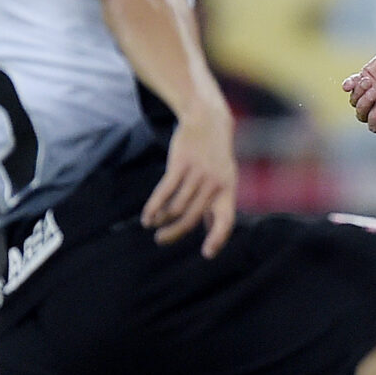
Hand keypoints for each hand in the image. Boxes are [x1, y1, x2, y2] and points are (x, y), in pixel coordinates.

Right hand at [142, 105, 237, 256]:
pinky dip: (154, 206)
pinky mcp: (181, 163)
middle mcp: (215, 184)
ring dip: (162, 219)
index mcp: (228, 190)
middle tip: (162, 240)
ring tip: (153, 223)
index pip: (226, 220)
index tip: (206, 254)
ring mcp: (198, 173)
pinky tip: (147, 215)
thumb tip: (212, 231)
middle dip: (175, 232)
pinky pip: (165, 191)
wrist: (208, 121)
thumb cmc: (215, 155)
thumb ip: (218, 204)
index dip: (218, 238)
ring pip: (177, 206)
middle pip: (193, 217)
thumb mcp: (224, 178)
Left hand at [343, 34, 375, 132]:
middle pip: (362, 115)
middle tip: (371, 91)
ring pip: (355, 101)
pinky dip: (349, 85)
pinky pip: (351, 86)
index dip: (374, 118)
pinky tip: (351, 82)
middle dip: (364, 105)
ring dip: (359, 92)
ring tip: (367, 81)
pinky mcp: (365, 79)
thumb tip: (366, 95)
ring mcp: (372, 93)